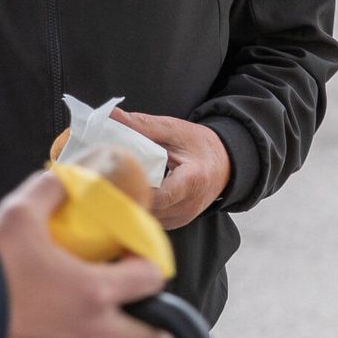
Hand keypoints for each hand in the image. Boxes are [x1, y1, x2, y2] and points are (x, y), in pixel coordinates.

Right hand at [0, 171, 173, 337]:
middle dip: (157, 319)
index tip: (134, 260)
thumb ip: (50, 190)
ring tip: (128, 335)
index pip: (151, 279)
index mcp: (94, 290)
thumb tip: (67, 178)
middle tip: (142, 304)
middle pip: (155, 336)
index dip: (149, 265)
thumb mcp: (19, 215)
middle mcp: (95, 332)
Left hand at [111, 110, 232, 230]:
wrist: (226, 164)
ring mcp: (183, 217)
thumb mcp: (174, 130)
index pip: (160, 196)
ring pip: (149, 217)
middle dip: (129, 194)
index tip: (116, 175)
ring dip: (134, 202)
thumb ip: (142, 125)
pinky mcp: (177, 223)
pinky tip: (135, 192)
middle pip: (150, 209)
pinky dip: (142, 207)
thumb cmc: (200, 145)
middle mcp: (189, 205)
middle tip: (111, 177)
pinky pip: (153, 220)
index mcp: (192, 180)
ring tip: (120, 184)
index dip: (136, 188)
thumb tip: (111, 115)